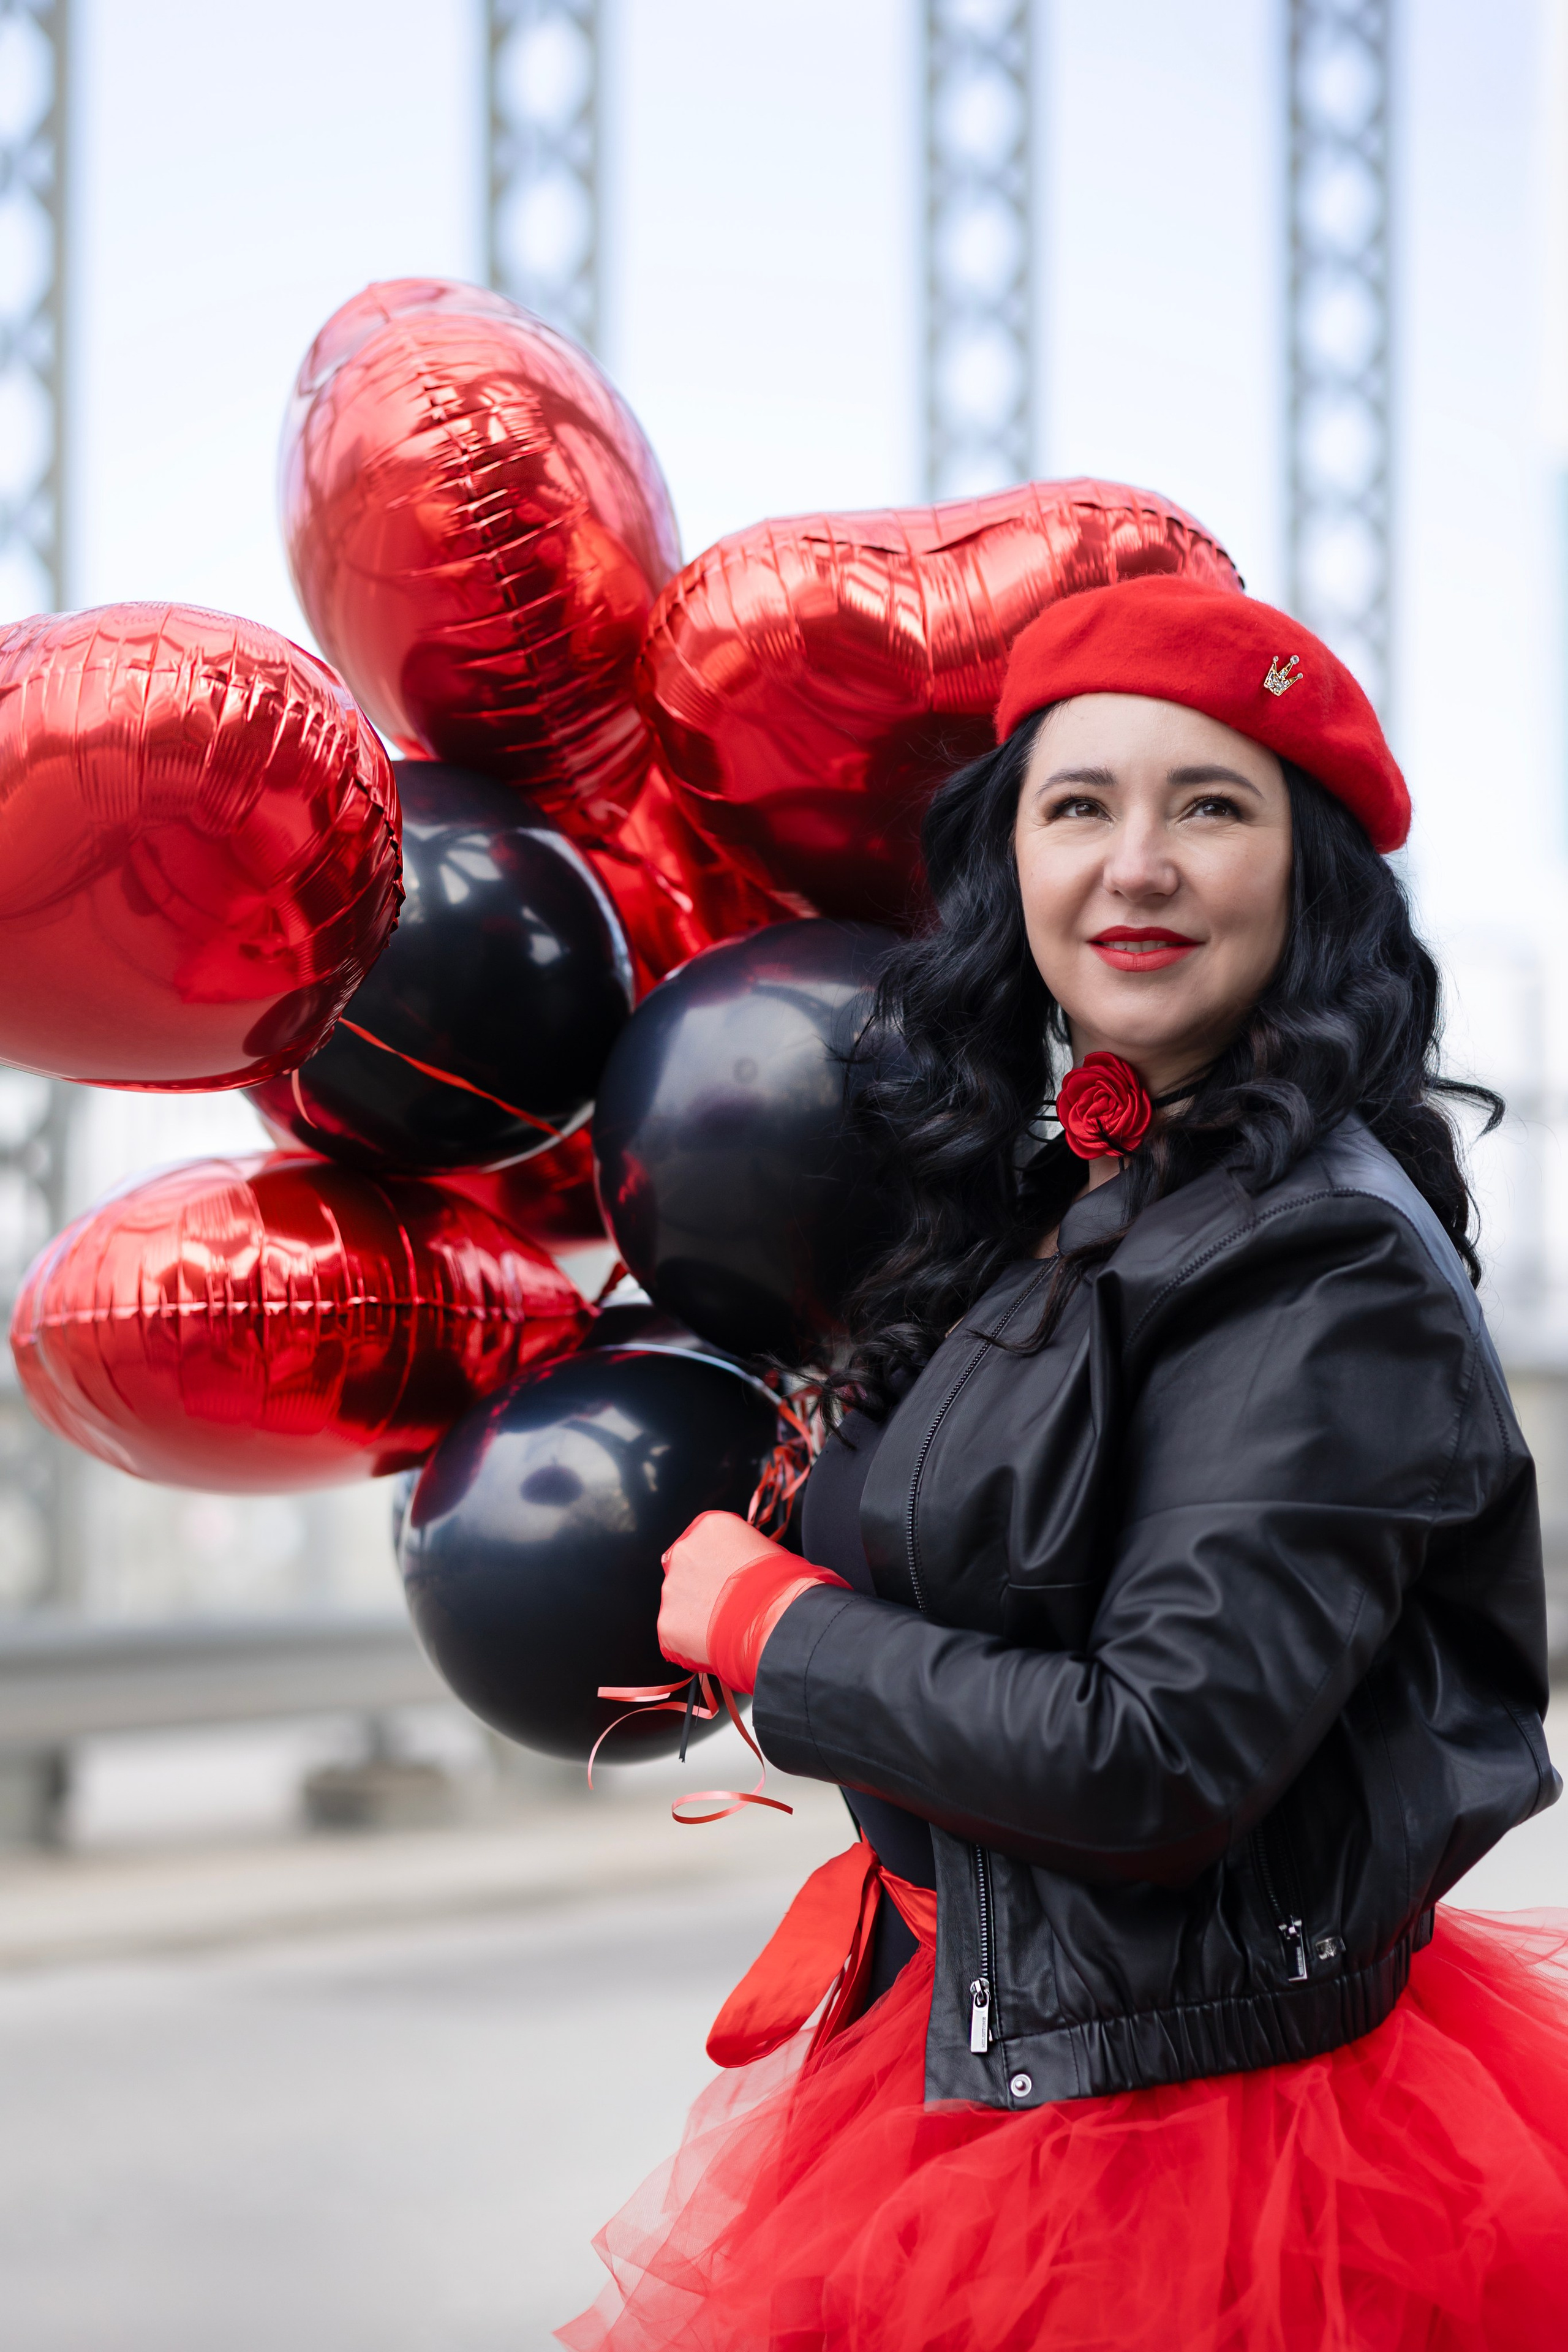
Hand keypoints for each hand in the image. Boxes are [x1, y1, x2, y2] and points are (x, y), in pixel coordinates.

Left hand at [657, 1511, 784, 1674]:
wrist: (778, 1623)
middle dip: (700, 1585)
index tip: (727, 1576)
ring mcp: (672, 1588)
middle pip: (685, 1567)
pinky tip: (715, 1643)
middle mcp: (684, 1551)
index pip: (704, 1539)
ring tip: (724, 1626)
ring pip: (679, 1601)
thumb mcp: (766, 1550)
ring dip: (695, 1612)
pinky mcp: (667, 1622)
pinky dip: (690, 1640)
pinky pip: (675, 1632)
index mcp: (710, 1526)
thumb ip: (740, 1551)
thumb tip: (739, 1565)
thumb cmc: (783, 1587)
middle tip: (724, 1604)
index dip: (717, 1561)